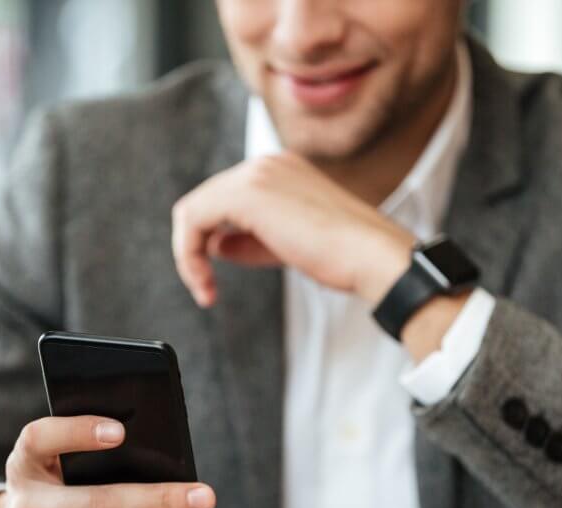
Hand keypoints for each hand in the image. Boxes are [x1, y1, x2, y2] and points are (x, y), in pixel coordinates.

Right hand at [0, 416, 223, 507]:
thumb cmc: (51, 489)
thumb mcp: (51, 460)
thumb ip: (84, 447)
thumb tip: (159, 450)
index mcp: (25, 465)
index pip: (41, 439)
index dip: (79, 432)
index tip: (120, 431)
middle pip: (99, 504)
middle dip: (159, 500)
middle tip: (205, 495)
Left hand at [172, 152, 415, 307]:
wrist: (371, 256)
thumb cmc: (344, 256)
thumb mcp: (287, 244)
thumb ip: (249, 240)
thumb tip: (215, 245)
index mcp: (280, 170)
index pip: (224, 199)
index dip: (211, 239)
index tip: (214, 277)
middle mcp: (266, 164)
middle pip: (204, 202)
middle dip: (196, 248)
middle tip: (204, 287)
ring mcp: (256, 174)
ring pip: (193, 210)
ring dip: (189, 254)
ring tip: (204, 288)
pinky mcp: (247, 193)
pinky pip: (193, 220)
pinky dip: (189, 254)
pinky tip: (204, 282)